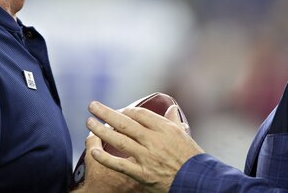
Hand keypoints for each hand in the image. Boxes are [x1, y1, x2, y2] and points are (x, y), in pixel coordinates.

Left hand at [86, 102, 204, 192]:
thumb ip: (173, 121)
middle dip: (106, 113)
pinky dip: (105, 158)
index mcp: (164, 128)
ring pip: (119, 140)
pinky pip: (119, 164)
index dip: (126, 110)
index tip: (118, 111)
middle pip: (125, 122)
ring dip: (101, 130)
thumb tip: (170, 108)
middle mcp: (154, 140)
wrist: (198, 181)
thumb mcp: (184, 135)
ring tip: (89, 121)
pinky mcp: (142, 174)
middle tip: (92, 106)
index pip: (139, 114)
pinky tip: (93, 150)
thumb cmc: (192, 158)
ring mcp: (146, 157)